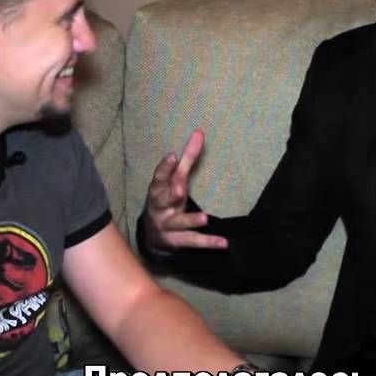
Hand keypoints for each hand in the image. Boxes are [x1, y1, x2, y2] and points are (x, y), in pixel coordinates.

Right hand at [143, 128, 227, 251]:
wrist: (152, 236)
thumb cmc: (167, 200)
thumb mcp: (175, 180)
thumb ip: (187, 158)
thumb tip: (199, 132)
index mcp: (158, 190)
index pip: (159, 177)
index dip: (165, 167)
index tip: (173, 156)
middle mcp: (159, 207)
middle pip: (162, 200)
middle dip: (170, 194)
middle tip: (180, 190)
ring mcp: (167, 226)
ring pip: (178, 223)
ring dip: (190, 220)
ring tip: (205, 218)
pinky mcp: (176, 241)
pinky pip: (192, 241)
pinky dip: (208, 243)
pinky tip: (223, 243)